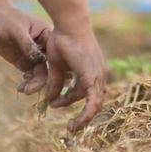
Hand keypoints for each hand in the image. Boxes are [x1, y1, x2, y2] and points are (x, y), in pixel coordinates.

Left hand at [0, 5, 53, 93]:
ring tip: (24, 90)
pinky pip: (28, 75)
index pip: (55, 53)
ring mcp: (33, 55)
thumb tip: (38, 59)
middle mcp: (44, 47)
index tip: (53, 82)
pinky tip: (20, 88)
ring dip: (33, 84)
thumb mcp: (16, 30)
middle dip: (41, 80)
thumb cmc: (6, 19)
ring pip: (38, 73)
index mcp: (47, 35)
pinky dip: (26, 82)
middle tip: (30, 90)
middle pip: (48, 66)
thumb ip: (27, 44)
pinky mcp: (23, 61)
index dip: (56, 68)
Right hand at [35, 16, 107, 130]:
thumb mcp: (56, 66)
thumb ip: (55, 83)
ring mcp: (99, 75)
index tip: (55, 104)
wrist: (68, 25)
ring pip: (93, 103)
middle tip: (69, 126)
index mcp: (92, 69)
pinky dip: (86, 114)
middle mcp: (99, 73)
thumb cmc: (62, 39)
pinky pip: (94, 102)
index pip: (86, 92)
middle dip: (80, 113)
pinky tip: (76, 123)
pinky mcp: (94, 77)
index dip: (70, 100)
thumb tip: (50, 101)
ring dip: (81, 116)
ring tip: (69, 126)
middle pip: (91, 99)